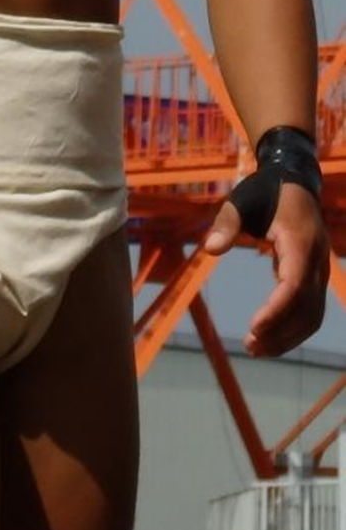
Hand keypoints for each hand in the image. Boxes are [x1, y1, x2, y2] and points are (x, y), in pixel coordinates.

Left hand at [204, 182, 328, 355]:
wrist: (294, 181)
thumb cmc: (264, 191)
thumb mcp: (241, 200)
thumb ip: (226, 223)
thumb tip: (210, 249)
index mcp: (300, 241)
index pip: (294, 285)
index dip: (276, 310)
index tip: (253, 328)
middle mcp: (317, 260)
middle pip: (307, 308)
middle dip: (280, 332)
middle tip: (249, 347)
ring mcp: (319, 270)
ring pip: (313, 315)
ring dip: (288, 337)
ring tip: (256, 349)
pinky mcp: (315, 276)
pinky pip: (311, 310)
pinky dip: (293, 328)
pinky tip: (268, 337)